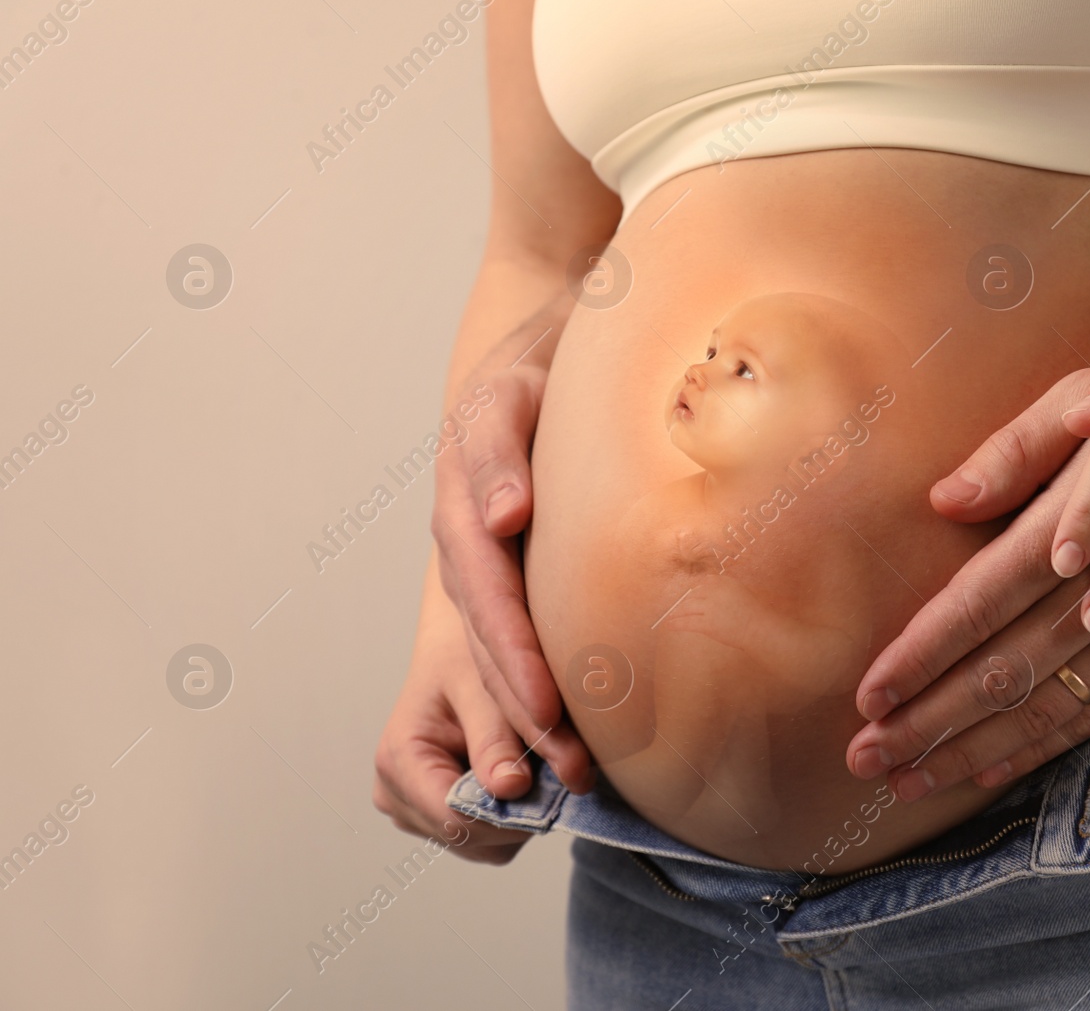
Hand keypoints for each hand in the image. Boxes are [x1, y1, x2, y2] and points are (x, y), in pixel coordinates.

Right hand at [374, 576, 546, 863]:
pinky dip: (512, 814)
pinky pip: (487, 839)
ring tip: (530, 762)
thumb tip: (511, 789)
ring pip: (484, 845)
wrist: (455, 648)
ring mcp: (414, 811)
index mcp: (399, 760)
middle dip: (517, 811)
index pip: (455, 816)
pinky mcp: (437, 817)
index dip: (509, 810)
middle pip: (471, 836)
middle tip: (549, 766)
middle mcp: (396, 795)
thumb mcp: (480, 685)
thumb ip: (496, 739)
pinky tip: (518, 773)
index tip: (550, 784)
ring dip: (517, 814)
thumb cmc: (462, 655)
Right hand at [430, 315, 590, 790]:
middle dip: (522, 713)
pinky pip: (505, 649)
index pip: (488, 596)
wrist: (531, 365)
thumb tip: (502, 517)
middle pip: (485, 646)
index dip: (515, 656)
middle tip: (564, 773)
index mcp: (464, 509)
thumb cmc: (530, 374)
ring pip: (487, 660)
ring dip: (520, 726)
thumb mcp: (511, 395)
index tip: (549, 709)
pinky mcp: (505, 581)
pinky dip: (523, 705)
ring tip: (564, 783)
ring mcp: (481, 568)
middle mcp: (467, 548)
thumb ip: (500, 450)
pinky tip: (559, 751)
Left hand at [846, 369, 1089, 796]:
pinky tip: (989, 770)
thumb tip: (945, 497)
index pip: (985, 596)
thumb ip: (1023, 451)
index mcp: (1085, 518)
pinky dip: (1046, 743)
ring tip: (906, 780)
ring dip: (977, 746)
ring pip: (1055, 703)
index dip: (924, 650)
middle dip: (932, 720)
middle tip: (862, 757)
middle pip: (1010, 667)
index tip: (868, 693)